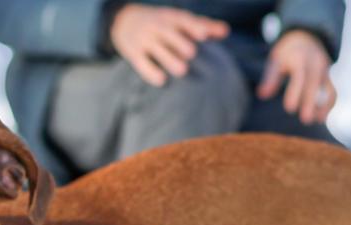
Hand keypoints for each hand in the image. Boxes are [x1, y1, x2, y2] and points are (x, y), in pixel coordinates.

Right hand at [109, 4, 229, 86]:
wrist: (123, 21)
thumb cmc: (160, 22)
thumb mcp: (177, 19)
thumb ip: (201, 26)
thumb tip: (226, 32)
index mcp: (170, 17)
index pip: (183, 20)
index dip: (193, 26)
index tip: (204, 34)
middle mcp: (157, 26)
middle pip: (169, 33)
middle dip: (179, 42)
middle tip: (191, 53)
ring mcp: (144, 39)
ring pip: (156, 49)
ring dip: (168, 59)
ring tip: (182, 70)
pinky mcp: (133, 53)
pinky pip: (141, 63)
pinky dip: (150, 72)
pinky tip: (161, 81)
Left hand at [257, 29, 335, 123]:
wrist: (307, 37)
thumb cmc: (287, 53)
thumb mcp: (276, 60)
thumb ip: (271, 78)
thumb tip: (262, 94)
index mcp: (301, 58)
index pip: (300, 75)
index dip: (296, 91)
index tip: (290, 108)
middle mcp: (316, 64)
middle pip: (315, 84)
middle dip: (311, 102)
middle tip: (306, 120)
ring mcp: (325, 71)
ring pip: (328, 87)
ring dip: (325, 105)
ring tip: (318, 120)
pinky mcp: (329, 78)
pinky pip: (332, 91)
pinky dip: (329, 104)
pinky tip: (322, 118)